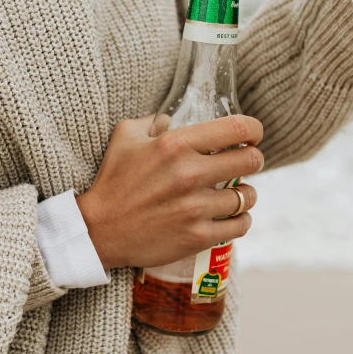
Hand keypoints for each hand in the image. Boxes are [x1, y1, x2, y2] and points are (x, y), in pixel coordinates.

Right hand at [76, 115, 263, 270]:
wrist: (98, 231)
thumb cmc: (113, 181)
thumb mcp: (125, 137)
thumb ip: (152, 120)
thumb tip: (172, 118)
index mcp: (176, 144)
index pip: (237, 128)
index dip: (253, 130)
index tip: (252, 135)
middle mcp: (190, 173)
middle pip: (251, 160)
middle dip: (253, 159)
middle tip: (245, 163)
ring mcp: (196, 207)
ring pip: (248, 196)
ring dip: (246, 194)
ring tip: (236, 194)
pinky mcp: (197, 236)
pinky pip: (240, 225)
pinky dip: (241, 220)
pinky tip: (232, 216)